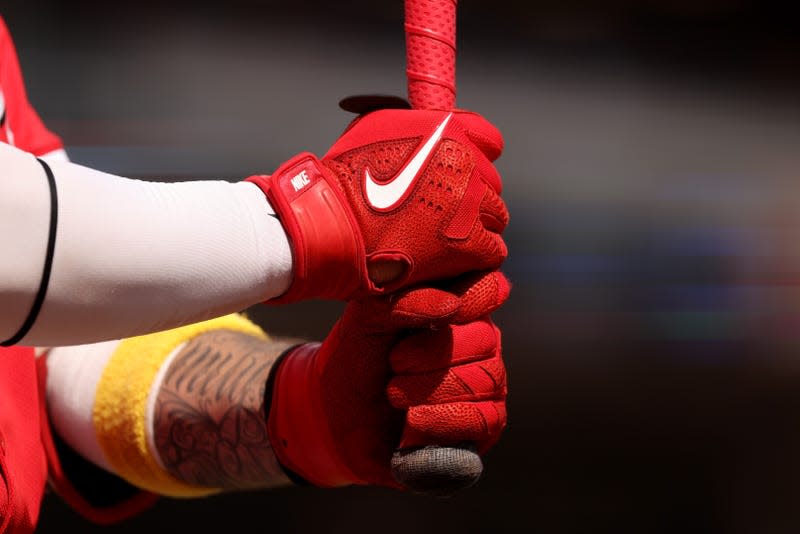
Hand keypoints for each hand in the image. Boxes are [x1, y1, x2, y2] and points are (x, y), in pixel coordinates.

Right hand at [246, 108, 507, 302]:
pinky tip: (451, 257)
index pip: (490, 140)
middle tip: (441, 211)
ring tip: (442, 236)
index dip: (477, 156)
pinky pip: (493, 249)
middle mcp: (467, 163)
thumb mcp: (377, 125)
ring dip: (475, 226)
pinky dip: (476, 255)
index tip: (463, 171)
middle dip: (471, 196)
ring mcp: (471, 205)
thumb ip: (415, 123)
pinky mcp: (470, 243)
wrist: (334, 224)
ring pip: (496, 217)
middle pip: (491, 183)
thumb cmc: (346, 177)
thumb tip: (430, 125)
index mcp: (450, 130)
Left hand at [265, 271, 509, 488]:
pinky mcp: (481, 427)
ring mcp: (486, 385)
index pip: (490, 288)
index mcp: (458, 304)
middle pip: (486, 340)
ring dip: (433, 388)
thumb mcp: (367, 320)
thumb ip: (403, 302)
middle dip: (435, 353)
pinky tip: (413, 420)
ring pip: (485, 381)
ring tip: (394, 393)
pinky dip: (445, 420)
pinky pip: (484, 421)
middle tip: (395, 361)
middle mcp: (481, 343)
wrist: (337, 414)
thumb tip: (450, 306)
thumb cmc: (358, 356)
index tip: (443, 314)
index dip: (473, 298)